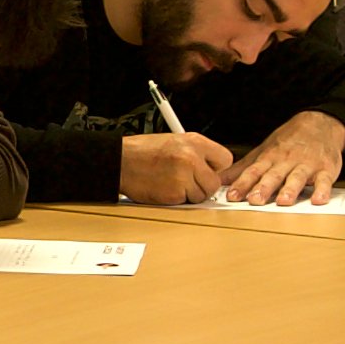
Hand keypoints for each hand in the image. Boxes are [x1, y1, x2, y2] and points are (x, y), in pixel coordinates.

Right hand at [118, 131, 232, 204]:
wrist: (120, 161)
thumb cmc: (142, 152)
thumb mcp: (174, 141)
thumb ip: (196, 153)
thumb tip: (211, 168)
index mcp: (194, 141)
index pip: (225, 159)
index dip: (216, 168)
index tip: (208, 171)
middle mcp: (191, 158)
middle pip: (215, 182)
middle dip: (203, 185)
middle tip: (188, 182)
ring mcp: (183, 176)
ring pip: (202, 195)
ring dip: (190, 194)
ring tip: (172, 182)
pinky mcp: (174, 193)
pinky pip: (186, 202)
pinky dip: (176, 199)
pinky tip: (164, 188)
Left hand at [223, 112, 344, 205]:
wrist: (319, 124)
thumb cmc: (288, 142)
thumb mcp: (263, 152)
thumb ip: (243, 169)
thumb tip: (219, 181)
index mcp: (269, 159)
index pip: (253, 172)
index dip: (242, 184)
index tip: (232, 196)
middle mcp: (286, 161)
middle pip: (273, 175)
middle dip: (263, 188)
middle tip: (255, 200)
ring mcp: (306, 165)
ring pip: (297, 177)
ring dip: (290, 189)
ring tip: (284, 202)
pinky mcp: (326, 169)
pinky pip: (325, 180)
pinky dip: (322, 190)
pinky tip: (319, 200)